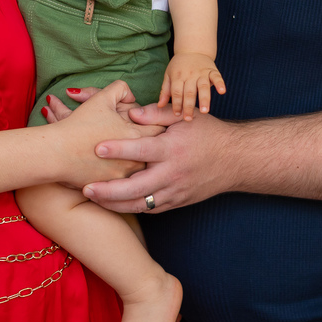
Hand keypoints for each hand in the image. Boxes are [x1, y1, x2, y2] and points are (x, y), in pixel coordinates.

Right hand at [53, 81, 165, 185]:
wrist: (56, 152)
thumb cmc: (79, 125)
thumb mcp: (101, 98)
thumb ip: (120, 89)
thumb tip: (131, 94)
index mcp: (136, 136)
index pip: (160, 129)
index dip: (157, 123)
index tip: (153, 123)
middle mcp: (135, 159)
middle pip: (153, 152)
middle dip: (150, 145)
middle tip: (150, 142)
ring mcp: (124, 176)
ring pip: (142, 170)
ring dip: (139, 162)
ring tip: (139, 158)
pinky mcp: (112, 188)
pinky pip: (127, 185)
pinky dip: (126, 178)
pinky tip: (125, 174)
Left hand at [83, 104, 233, 213]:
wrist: (235, 160)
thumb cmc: (207, 133)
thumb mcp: (185, 117)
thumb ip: (157, 113)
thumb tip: (131, 112)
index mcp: (173, 149)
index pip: (142, 150)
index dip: (119, 149)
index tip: (97, 147)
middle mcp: (173, 173)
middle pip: (137, 187)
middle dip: (109, 190)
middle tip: (86, 188)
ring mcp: (175, 191)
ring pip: (141, 204)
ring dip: (115, 204)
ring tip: (92, 198)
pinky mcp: (177, 202)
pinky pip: (151, 209)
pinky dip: (131, 208)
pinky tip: (112, 204)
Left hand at [159, 52, 225, 119]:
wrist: (192, 49)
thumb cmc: (179, 66)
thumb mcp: (168, 75)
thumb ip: (165, 90)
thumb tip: (159, 106)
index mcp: (178, 76)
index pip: (176, 92)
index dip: (176, 104)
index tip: (177, 115)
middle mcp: (189, 75)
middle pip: (189, 92)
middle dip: (188, 106)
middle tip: (188, 119)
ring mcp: (202, 72)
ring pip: (203, 87)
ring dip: (204, 99)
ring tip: (204, 111)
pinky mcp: (212, 70)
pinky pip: (217, 77)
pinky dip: (220, 83)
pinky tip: (222, 91)